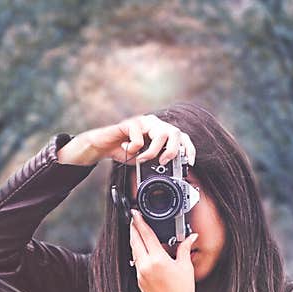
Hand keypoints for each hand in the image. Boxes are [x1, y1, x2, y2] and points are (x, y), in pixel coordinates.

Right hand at [61, 114, 196, 166]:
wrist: (104, 146)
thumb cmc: (125, 152)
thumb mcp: (145, 160)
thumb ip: (157, 161)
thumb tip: (170, 169)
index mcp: (161, 131)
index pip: (181, 137)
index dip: (188, 149)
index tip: (188, 163)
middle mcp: (155, 124)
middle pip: (175, 132)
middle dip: (172, 150)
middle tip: (163, 162)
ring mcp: (144, 121)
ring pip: (160, 134)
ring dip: (153, 152)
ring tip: (141, 159)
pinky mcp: (131, 122)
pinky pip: (139, 138)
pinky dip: (133, 149)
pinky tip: (126, 147)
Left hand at [129, 208, 199, 291]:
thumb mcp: (186, 268)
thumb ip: (185, 249)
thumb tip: (191, 237)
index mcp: (158, 260)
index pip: (146, 235)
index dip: (139, 222)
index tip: (135, 213)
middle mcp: (146, 266)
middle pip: (135, 241)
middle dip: (133, 229)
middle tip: (132, 219)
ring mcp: (140, 274)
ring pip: (133, 252)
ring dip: (134, 241)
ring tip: (136, 232)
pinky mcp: (139, 282)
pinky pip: (136, 263)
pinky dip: (137, 254)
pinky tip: (141, 251)